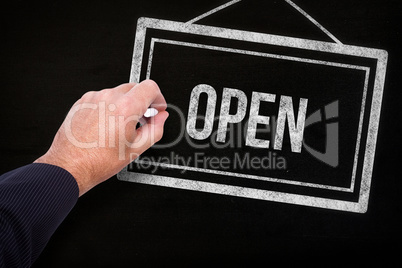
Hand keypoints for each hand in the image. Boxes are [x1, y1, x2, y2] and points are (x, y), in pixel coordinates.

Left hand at [35, 80, 167, 195]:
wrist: (70, 166)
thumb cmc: (98, 161)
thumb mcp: (136, 149)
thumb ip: (155, 129)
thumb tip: (161, 118)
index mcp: (125, 108)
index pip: (150, 87)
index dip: (158, 98)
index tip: (157, 108)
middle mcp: (108, 98)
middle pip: (135, 88)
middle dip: (143, 101)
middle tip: (143, 119)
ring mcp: (94, 98)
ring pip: (118, 92)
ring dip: (125, 104)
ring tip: (122, 125)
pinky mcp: (83, 101)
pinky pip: (103, 97)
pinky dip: (110, 106)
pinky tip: (107, 124)